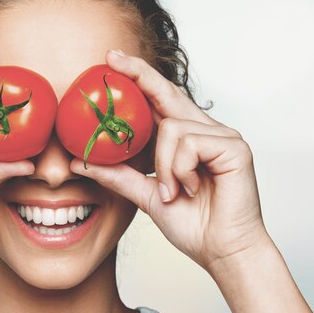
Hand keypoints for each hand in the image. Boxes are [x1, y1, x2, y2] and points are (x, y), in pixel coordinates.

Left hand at [71, 50, 268, 272]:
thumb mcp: (147, 196)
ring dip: (164, 165)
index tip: (112, 61)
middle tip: (111, 59)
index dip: (138, 78)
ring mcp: (223, 136)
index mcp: (188, 139)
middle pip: (168, 94)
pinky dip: (180, 169)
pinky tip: (190, 189)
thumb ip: (119, 175)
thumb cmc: (194, 226)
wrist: (222, 253)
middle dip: (139, 75)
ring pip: (172, 127)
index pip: (160, 100)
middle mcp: (206, 131)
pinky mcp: (234, 147)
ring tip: (174, 191)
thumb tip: (78, 162)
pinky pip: (189, 143)